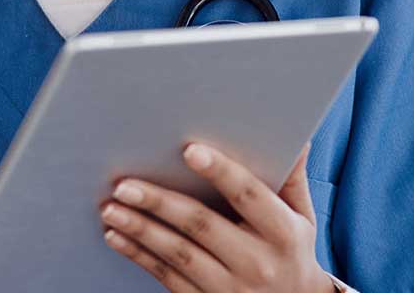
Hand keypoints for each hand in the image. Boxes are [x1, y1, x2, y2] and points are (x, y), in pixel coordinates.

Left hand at [99, 142, 328, 292]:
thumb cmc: (291, 253)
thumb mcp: (302, 218)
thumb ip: (292, 178)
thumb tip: (294, 136)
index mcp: (282, 233)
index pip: (248, 196)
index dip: (220, 171)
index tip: (189, 150)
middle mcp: (256, 262)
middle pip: (201, 225)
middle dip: (159, 202)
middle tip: (124, 185)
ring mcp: (230, 287)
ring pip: (177, 253)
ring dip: (140, 229)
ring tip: (111, 208)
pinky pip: (166, 277)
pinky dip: (138, 255)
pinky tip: (116, 236)